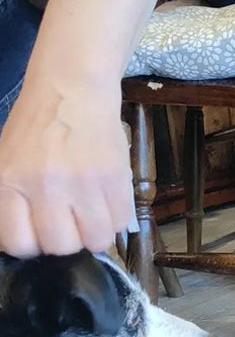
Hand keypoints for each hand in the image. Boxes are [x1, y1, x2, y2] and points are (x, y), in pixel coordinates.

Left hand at [0, 79, 132, 256]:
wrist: (72, 89)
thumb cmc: (37, 127)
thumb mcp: (7, 162)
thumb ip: (13, 202)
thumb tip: (30, 241)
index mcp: (8, 183)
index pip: (20, 244)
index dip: (33, 244)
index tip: (40, 232)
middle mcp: (44, 186)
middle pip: (60, 247)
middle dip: (67, 240)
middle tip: (70, 222)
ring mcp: (82, 183)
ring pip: (96, 241)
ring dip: (95, 234)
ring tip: (92, 215)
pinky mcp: (115, 178)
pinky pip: (121, 222)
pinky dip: (116, 218)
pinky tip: (108, 201)